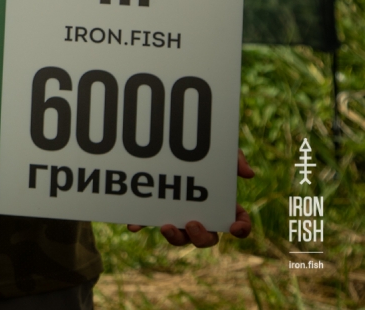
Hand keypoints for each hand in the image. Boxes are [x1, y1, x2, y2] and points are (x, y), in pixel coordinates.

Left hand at [128, 149, 254, 245]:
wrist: (167, 144)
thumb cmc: (203, 154)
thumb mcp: (220, 153)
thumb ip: (235, 159)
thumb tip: (248, 174)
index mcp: (221, 207)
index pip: (238, 224)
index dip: (240, 229)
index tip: (235, 226)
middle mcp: (201, 218)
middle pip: (206, 239)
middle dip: (201, 237)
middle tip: (193, 223)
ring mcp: (178, 216)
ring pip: (180, 237)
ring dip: (174, 237)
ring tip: (166, 226)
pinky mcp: (155, 211)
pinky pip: (148, 223)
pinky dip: (141, 225)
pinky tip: (134, 225)